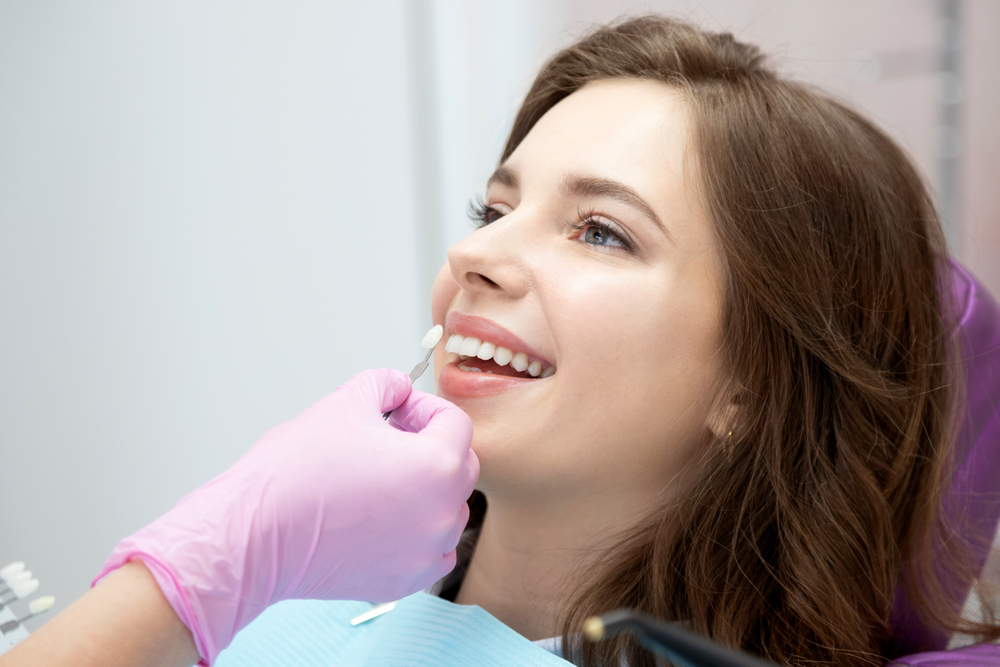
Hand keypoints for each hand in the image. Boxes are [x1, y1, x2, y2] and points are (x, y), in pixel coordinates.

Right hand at [93, 369, 477, 664]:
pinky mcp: (406, 580)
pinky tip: (383, 516)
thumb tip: (399, 387)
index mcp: (436, 466)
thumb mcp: (345, 402)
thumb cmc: (294, 474)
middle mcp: (442, 513)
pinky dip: (418, 531)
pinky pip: (433, 550)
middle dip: (430, 444)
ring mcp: (426, 552)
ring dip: (427, 488)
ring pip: (448, 508)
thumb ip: (385, 383)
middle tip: (387, 438)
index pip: (455, 422)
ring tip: (380, 478)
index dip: (423, 407)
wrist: (255, 536)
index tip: (396, 410)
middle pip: (460, 464)